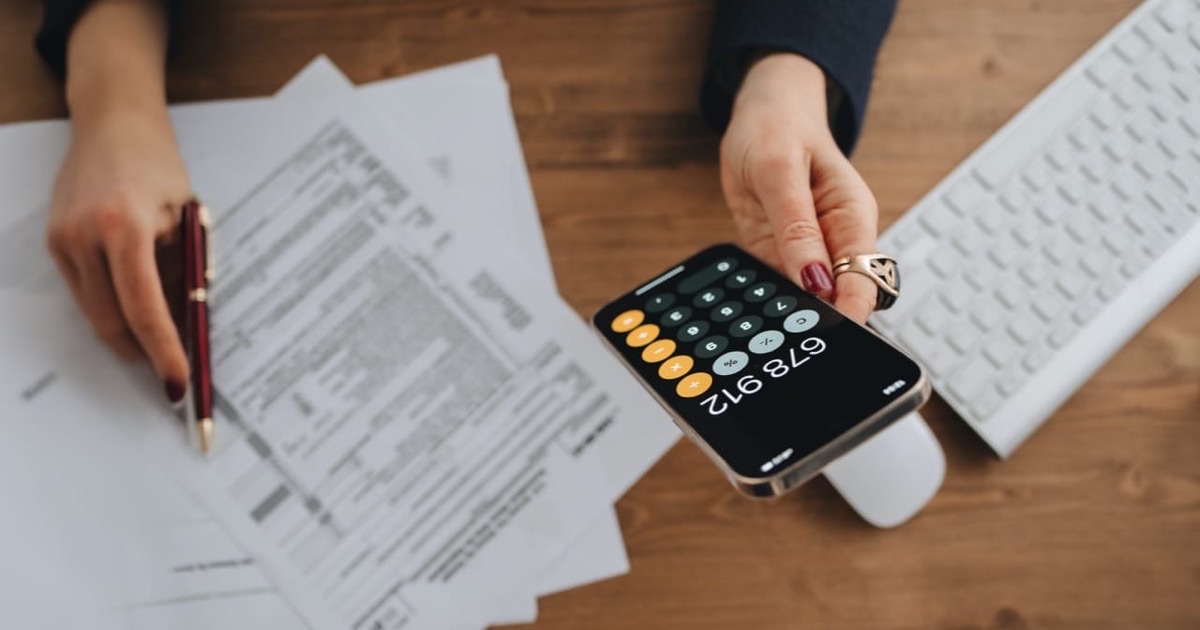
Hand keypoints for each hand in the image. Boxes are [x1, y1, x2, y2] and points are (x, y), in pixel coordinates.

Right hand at [45, 0, 189, 398]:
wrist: (112, 123)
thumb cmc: (158, 165)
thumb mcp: (186, 217)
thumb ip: (182, 270)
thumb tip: (188, 328)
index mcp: (126, 225)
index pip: (145, 307)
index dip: (164, 350)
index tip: (179, 380)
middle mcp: (86, 236)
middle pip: (114, 320)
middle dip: (146, 351)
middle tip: (175, 369)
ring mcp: (64, 240)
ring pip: (96, 313)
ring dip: (129, 334)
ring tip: (161, 339)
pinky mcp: (53, 243)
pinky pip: (84, 293)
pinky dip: (111, 308)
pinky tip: (135, 307)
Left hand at [720, 53, 880, 322]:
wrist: (762, 114)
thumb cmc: (779, 129)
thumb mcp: (780, 173)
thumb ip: (797, 228)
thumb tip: (816, 281)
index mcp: (853, 217)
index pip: (864, 279)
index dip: (851, 312)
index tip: (830, 334)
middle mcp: (836, 240)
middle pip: (838, 296)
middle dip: (818, 319)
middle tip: (791, 337)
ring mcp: (806, 250)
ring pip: (805, 297)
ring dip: (787, 311)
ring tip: (768, 325)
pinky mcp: (778, 253)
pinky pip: (775, 285)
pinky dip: (765, 296)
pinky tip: (753, 305)